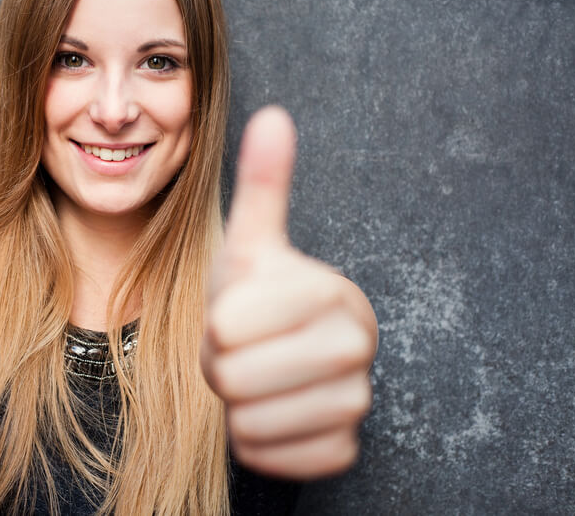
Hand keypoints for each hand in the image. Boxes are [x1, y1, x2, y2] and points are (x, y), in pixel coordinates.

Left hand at [201, 106, 375, 478]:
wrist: (282, 356)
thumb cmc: (258, 296)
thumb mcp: (252, 243)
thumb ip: (263, 184)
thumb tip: (273, 115)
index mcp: (332, 293)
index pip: (227, 328)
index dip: (216, 326)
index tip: (239, 315)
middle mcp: (358, 348)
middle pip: (234, 378)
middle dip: (222, 365)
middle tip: (243, 348)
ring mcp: (356, 404)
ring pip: (249, 422)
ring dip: (235, 404)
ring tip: (257, 375)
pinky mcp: (343, 450)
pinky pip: (270, 458)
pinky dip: (256, 441)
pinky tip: (273, 410)